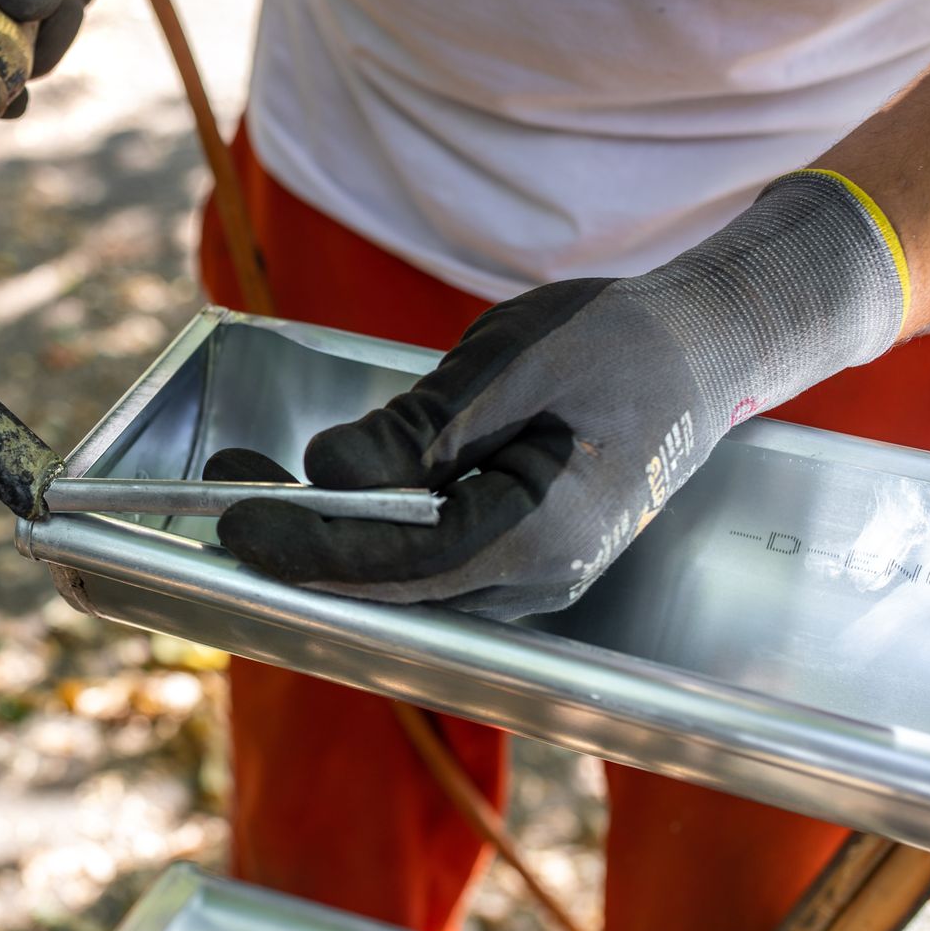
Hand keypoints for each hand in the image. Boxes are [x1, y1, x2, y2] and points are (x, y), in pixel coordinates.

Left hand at [208, 171, 911, 618]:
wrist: (706, 351)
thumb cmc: (618, 343)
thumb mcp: (513, 362)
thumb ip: (421, 427)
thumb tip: (326, 468)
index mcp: (543, 534)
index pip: (400, 564)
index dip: (310, 547)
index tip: (235, 523)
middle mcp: (538, 582)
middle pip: (391, 588)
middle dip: (300, 546)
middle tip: (223, 496)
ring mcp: (532, 584)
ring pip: (404, 584)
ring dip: (326, 541)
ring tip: (253, 484)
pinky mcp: (519, 564)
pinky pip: (427, 567)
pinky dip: (366, 536)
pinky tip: (324, 494)